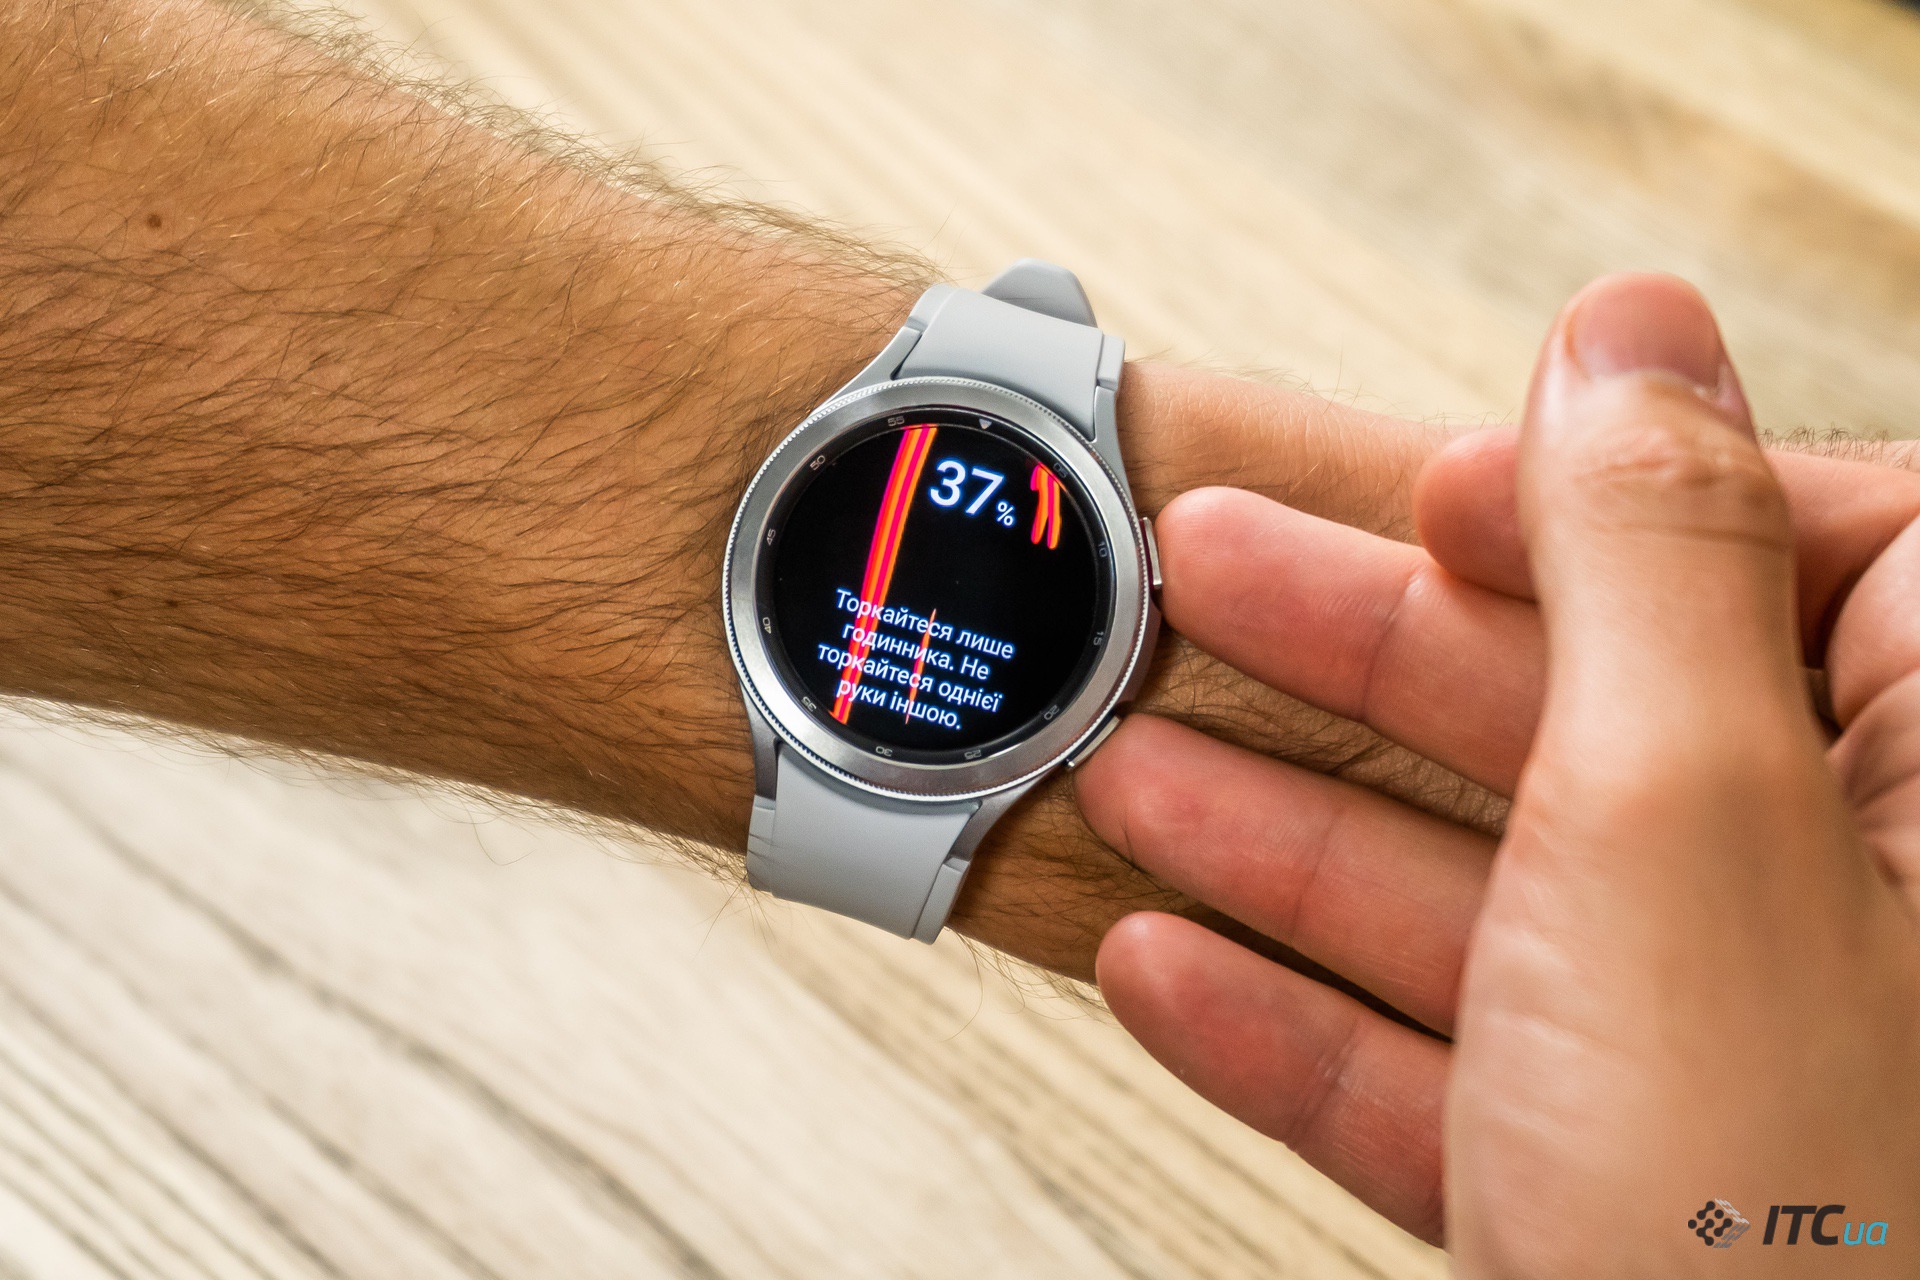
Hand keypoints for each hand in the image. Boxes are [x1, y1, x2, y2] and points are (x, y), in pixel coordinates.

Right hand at [1077, 273, 1919, 1269]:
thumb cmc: (1789, 1228)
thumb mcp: (1686, 818)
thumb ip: (1651, 548)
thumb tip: (1628, 329)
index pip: (1815, 547)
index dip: (1599, 497)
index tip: (1440, 483)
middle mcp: (1862, 926)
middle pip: (1592, 721)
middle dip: (1363, 650)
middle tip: (1199, 568)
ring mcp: (1728, 1077)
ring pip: (1489, 903)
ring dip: (1283, 836)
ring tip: (1130, 762)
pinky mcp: (1610, 1199)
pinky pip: (1443, 1074)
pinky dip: (1294, 1026)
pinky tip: (1163, 966)